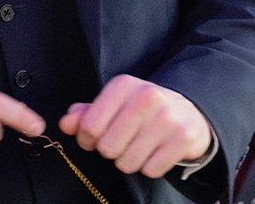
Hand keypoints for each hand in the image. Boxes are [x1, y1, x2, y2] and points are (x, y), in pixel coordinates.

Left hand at [59, 75, 210, 178]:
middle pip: (108, 147)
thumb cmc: (143, 109)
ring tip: (138, 148)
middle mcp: (145, 96)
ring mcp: (166, 116)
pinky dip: (149, 167)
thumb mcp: (114, 104)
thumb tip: (65, 124)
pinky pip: (151, 169)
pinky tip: (154, 153)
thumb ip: (87, 114)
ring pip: (128, 161)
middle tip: (120, 144)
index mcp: (123, 85)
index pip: (90, 125)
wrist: (189, 112)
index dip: (86, 140)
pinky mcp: (183, 137)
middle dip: (110, 152)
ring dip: (129, 162)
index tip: (92, 141)